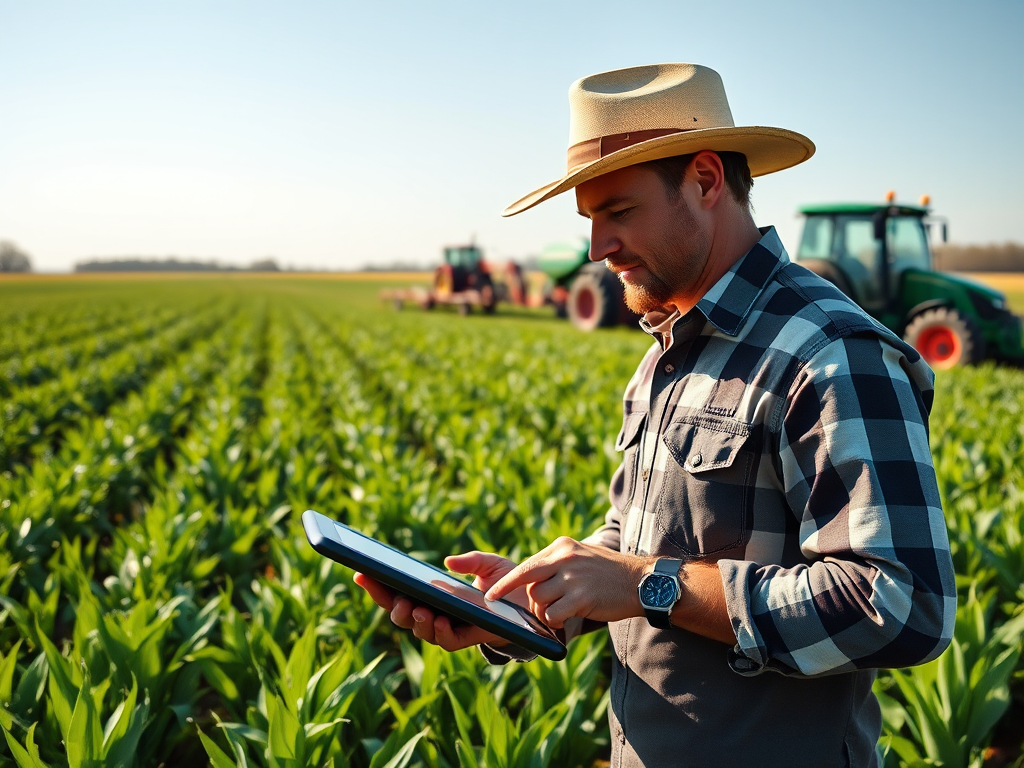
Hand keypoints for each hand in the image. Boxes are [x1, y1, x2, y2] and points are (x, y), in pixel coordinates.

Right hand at [353, 551, 527, 651]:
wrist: (532, 603)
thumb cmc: (506, 582)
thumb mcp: (489, 564)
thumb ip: (470, 561)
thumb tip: (448, 563)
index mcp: (431, 594)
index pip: (397, 592)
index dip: (377, 586)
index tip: (360, 572)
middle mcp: (434, 612)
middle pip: (401, 614)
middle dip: (390, 604)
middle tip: (391, 594)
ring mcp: (448, 627)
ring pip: (420, 630)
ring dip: (413, 619)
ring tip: (415, 607)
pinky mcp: (465, 638)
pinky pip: (446, 640)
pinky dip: (438, 631)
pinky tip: (437, 619)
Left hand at [485, 537, 651, 628]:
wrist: (640, 581)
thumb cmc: (607, 573)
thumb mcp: (580, 556)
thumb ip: (555, 564)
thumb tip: (528, 580)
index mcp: (561, 547)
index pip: (525, 566)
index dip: (506, 583)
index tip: (490, 595)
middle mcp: (565, 558)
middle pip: (527, 583)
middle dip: (524, 600)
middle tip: (535, 609)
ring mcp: (573, 577)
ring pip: (538, 601)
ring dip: (545, 612)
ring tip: (563, 610)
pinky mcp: (582, 597)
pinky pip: (553, 615)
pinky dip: (556, 621)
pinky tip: (568, 617)